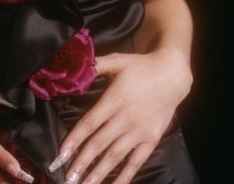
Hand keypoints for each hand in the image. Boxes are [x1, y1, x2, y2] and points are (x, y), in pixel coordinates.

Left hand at [50, 49, 191, 183]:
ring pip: (115, 155)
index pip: (90, 123)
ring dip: (99, 172)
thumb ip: (96, 65)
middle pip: (99, 144)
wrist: (171, 75)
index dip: (75, 139)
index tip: (62, 153)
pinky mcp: (151, 139)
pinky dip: (125, 175)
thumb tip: (76, 67)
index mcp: (114, 99)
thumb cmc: (140, 67)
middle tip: (68, 178)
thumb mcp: (117, 60)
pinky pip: (136, 161)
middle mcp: (125, 118)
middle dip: (82, 162)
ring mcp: (139, 131)